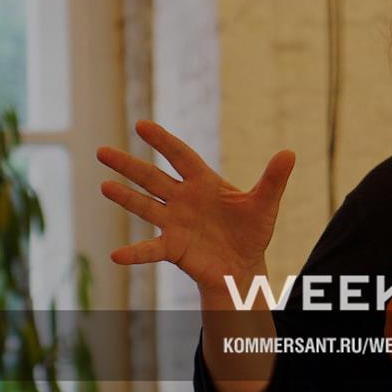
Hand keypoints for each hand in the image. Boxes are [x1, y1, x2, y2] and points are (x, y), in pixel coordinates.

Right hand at [95, 120, 295, 295]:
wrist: (243, 266)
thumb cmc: (252, 231)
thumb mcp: (265, 204)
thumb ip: (274, 180)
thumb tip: (289, 153)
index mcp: (204, 183)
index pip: (180, 156)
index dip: (162, 141)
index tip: (141, 124)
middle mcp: (183, 199)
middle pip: (152, 178)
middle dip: (128, 164)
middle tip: (101, 150)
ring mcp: (175, 223)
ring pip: (145, 207)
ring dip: (125, 198)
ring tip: (104, 187)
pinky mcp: (173, 248)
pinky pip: (150, 250)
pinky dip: (135, 253)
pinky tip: (116, 256)